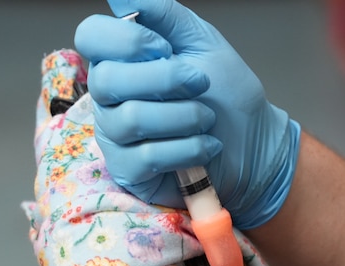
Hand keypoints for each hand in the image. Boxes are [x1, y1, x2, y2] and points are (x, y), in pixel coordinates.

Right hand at [73, 0, 300, 229]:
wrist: (254, 143)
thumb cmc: (225, 93)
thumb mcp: (201, 42)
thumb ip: (163, 14)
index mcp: (119, 59)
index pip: (90, 35)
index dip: (127, 41)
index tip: (166, 49)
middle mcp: (107, 97)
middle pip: (106, 79)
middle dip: (165, 79)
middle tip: (201, 83)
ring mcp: (115, 136)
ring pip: (131, 119)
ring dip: (183, 116)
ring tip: (207, 118)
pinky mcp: (129, 171)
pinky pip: (148, 157)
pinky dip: (188, 148)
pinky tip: (207, 146)